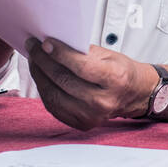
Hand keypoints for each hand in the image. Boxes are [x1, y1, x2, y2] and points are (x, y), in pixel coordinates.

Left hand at [25, 37, 154, 130]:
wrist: (134, 95)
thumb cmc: (121, 72)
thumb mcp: (109, 55)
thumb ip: (83, 51)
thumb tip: (54, 45)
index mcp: (114, 79)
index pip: (81, 66)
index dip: (60, 53)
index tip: (45, 43)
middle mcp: (103, 101)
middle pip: (63, 80)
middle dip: (43, 61)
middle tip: (33, 47)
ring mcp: (92, 116)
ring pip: (54, 94)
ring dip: (39, 75)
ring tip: (35, 60)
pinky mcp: (82, 123)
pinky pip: (54, 106)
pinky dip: (44, 90)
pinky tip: (41, 77)